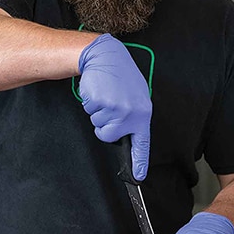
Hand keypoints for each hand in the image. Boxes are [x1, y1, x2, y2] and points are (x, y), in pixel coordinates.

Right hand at [78, 33, 151, 179]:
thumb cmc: (119, 77)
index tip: (138, 176)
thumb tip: (126, 135)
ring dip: (98, 112)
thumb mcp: (133, 98)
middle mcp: (131, 113)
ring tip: (105, 95)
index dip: (139, 162)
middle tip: (109, 106)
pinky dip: (91, 104)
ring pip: (98, 125)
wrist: (106, 56)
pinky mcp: (101, 102)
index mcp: (142, 113)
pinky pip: (90, 113)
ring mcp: (116, 108)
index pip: (142, 143)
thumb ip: (132, 117)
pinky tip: (98, 91)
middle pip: (109, 136)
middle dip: (104, 125)